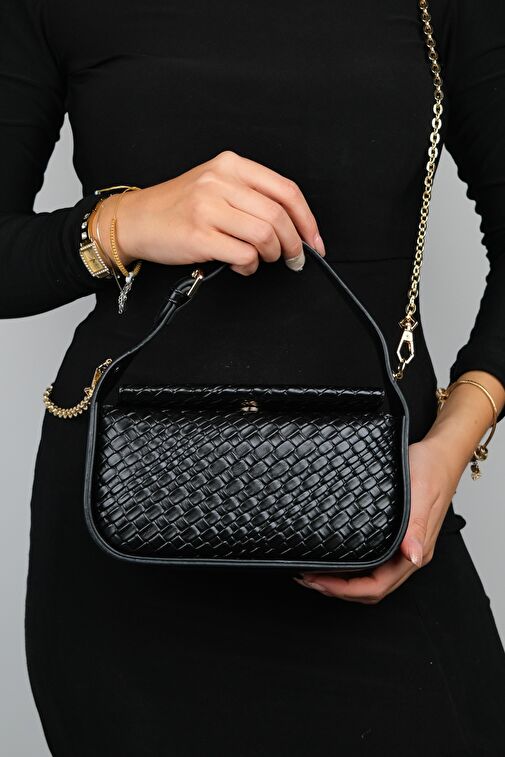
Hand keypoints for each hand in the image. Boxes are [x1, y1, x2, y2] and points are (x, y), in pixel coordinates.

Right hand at [98, 150, 325, 275]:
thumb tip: (292, 226)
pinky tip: (240, 266)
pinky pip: (243, 255)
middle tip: (294, 260)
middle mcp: (220, 182)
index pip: (286, 190)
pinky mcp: (199, 235)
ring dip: (270, 256)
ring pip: (265, 235)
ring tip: (260, 259)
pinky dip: (250, 267)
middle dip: (294, 244)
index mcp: (231, 165)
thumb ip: (251, 197)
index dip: (307, 220)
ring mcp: (208, 208)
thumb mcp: (215, 186)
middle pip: (279, 215)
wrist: (136, 219)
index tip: (314, 241)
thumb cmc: (178, 207)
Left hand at [294, 436, 461, 603]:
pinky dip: (352, 567)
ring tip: (316, 573)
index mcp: (416, 548)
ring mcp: (404, 545)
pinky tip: (337, 557)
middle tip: (309, 579)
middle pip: (372, 588)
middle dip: (338, 589)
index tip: (320, 581)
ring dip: (343, 582)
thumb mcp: (421, 493)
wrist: (441, 453)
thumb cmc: (432, 469)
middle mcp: (409, 552)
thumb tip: (412, 556)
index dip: (347, 589)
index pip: (379, 585)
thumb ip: (417, 528)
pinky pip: (373, 560)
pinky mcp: (397, 534)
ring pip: (371, 577)